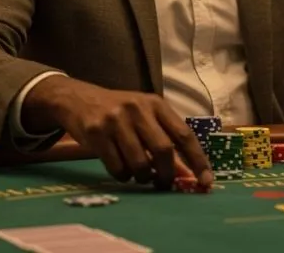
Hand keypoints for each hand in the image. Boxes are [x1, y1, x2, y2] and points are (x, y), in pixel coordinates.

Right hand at [28, 76, 212, 189]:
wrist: (77, 98)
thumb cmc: (119, 111)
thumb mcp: (144, 117)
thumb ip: (166, 139)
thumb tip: (188, 174)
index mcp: (156, 103)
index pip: (184, 134)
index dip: (198, 160)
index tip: (207, 181)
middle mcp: (137, 108)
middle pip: (163, 150)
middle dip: (166, 174)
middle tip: (163, 184)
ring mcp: (115, 120)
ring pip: (139, 163)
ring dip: (142, 177)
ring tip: (139, 175)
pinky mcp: (96, 133)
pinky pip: (117, 167)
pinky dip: (123, 176)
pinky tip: (121, 169)